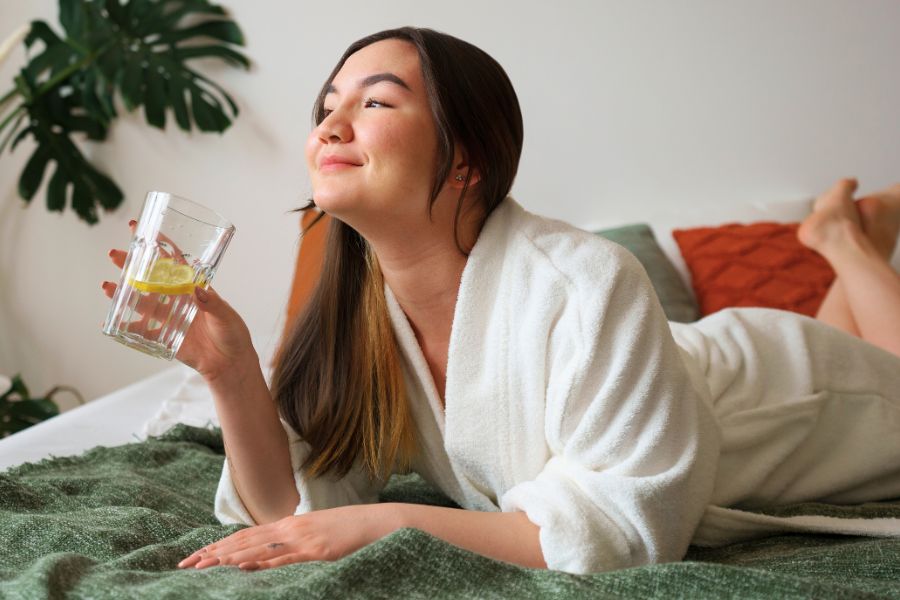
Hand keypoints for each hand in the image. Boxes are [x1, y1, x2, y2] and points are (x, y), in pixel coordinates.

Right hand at [101, 220, 254, 378]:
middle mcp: (178, 299)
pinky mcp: (164, 337)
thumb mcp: (225, 315)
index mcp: (194, 287)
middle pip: (151, 278)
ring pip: (142, 301)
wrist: (230, 364)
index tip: (142, 230)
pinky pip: (142, 331)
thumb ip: (212, 303)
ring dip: (123, 293)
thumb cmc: (232, 334)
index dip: (159, 245)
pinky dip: (127, 327)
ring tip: (107, 286)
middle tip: (114, 254)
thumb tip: (197, 291)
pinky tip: (112, 322)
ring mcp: (169, 317)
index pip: (175, 261)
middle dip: (132, 265)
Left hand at [177, 504, 398, 570]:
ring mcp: (303, 539)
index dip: (219, 545)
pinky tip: (241, 567)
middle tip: (186, 564)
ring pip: (257, 548)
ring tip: (202, 566)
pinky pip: (283, 558)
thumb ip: (295, 539)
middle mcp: (291, 528)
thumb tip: (275, 550)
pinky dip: (260, 562)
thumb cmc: (350, 529)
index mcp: (290, 524)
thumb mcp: (318, 531)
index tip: (196, 556)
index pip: (246, 535)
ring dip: (227, 558)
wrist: (379, 522)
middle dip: (213, 553)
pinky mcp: (317, 551)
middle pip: (244, 540)